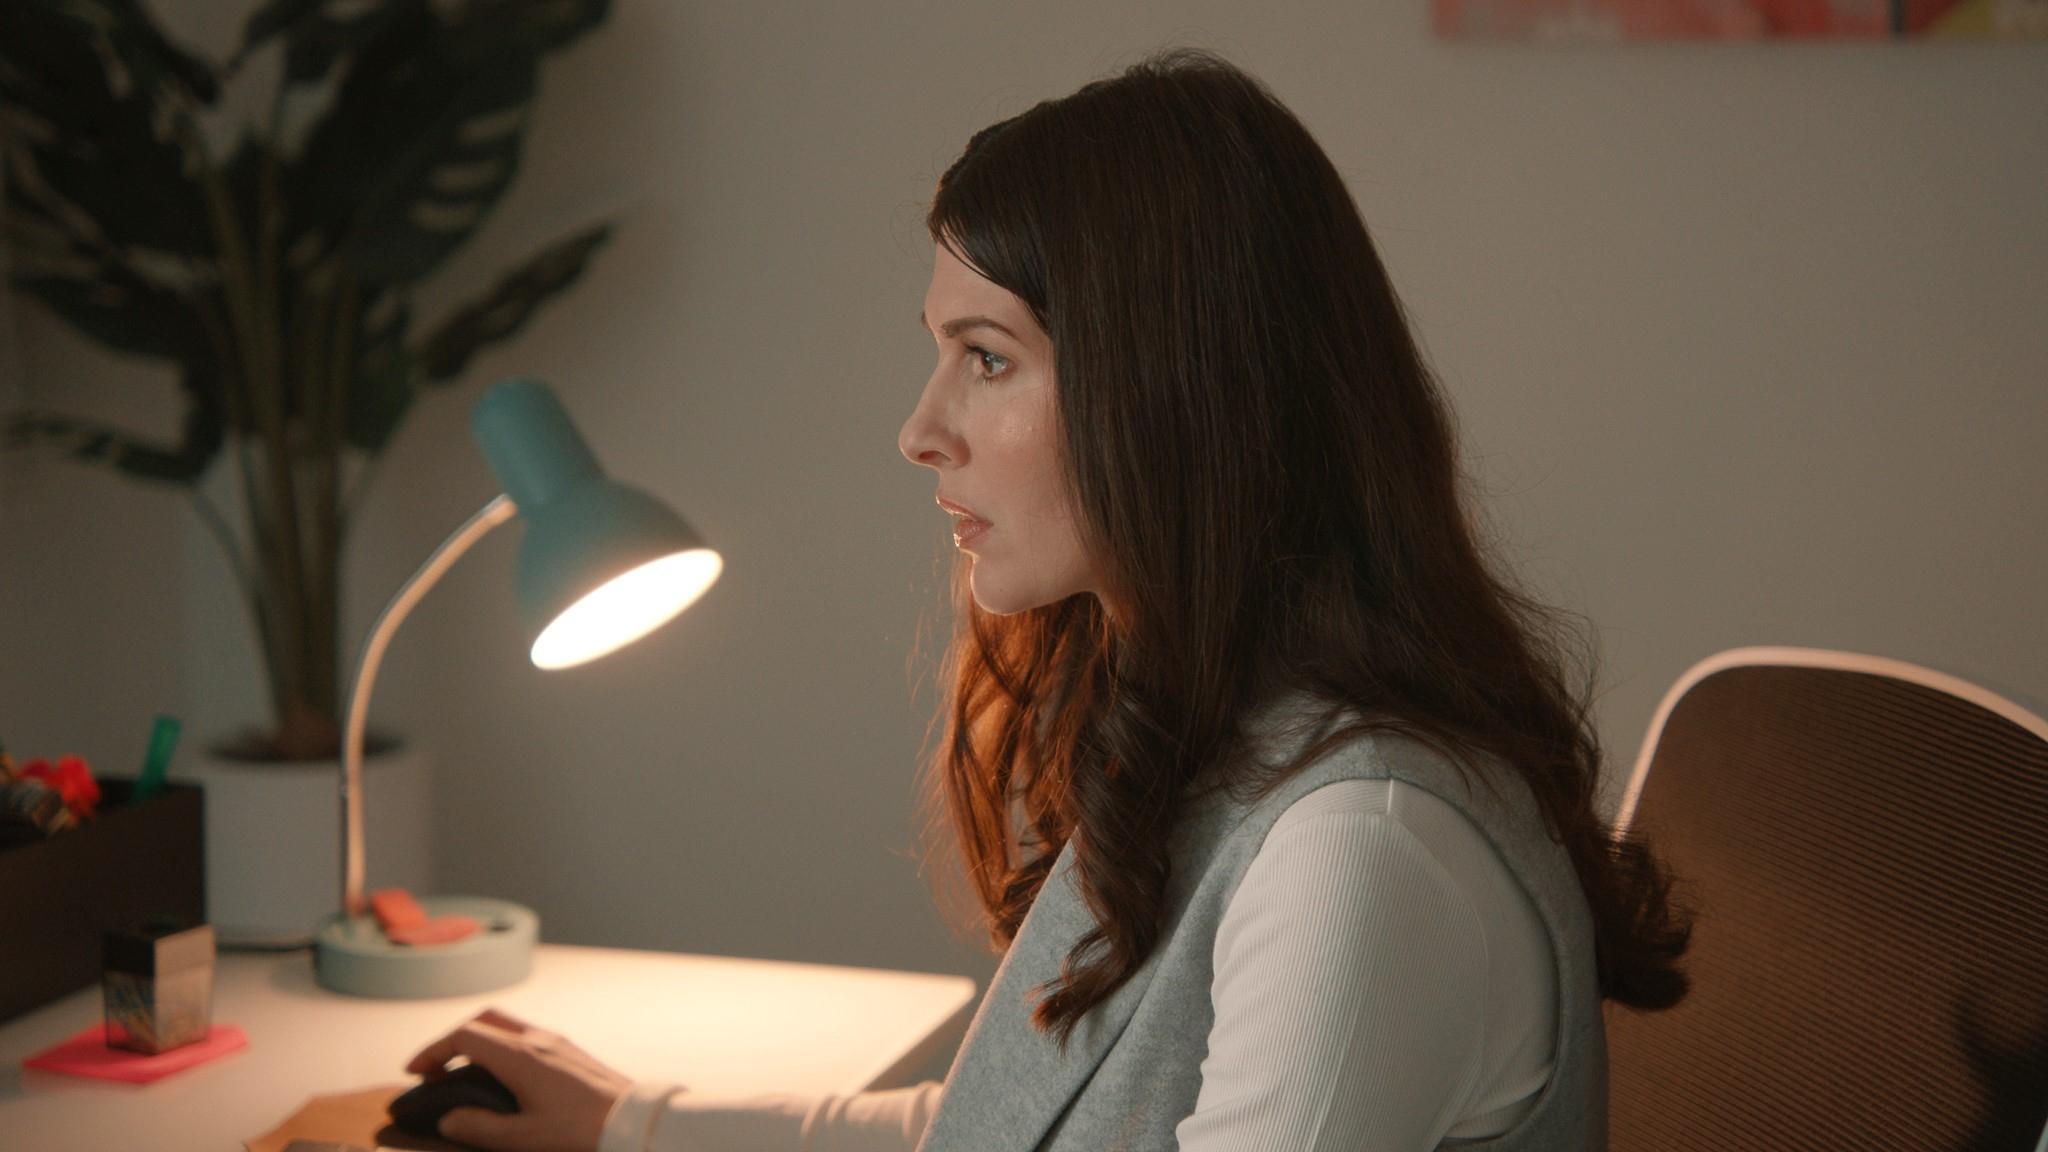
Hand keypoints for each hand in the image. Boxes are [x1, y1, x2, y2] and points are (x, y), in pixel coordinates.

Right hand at [404, 1007, 631, 1151]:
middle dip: (452, 1039)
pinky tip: (500, 1076)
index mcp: (521, 1056)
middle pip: (484, 1020)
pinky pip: (525, 1036)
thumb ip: (479, 1127)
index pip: (464, 1036)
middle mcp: (538, 1039)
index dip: (432, 1051)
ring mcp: (557, 1042)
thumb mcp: (523, 1138)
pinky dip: (500, 1046)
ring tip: (462, 1073)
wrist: (634, 1120)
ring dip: (478, 1040)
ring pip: (507, 1025)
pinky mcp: (570, 1051)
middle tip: (435, 1069)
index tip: (414, 1072)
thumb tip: (448, 1118)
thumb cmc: (580, 1130)